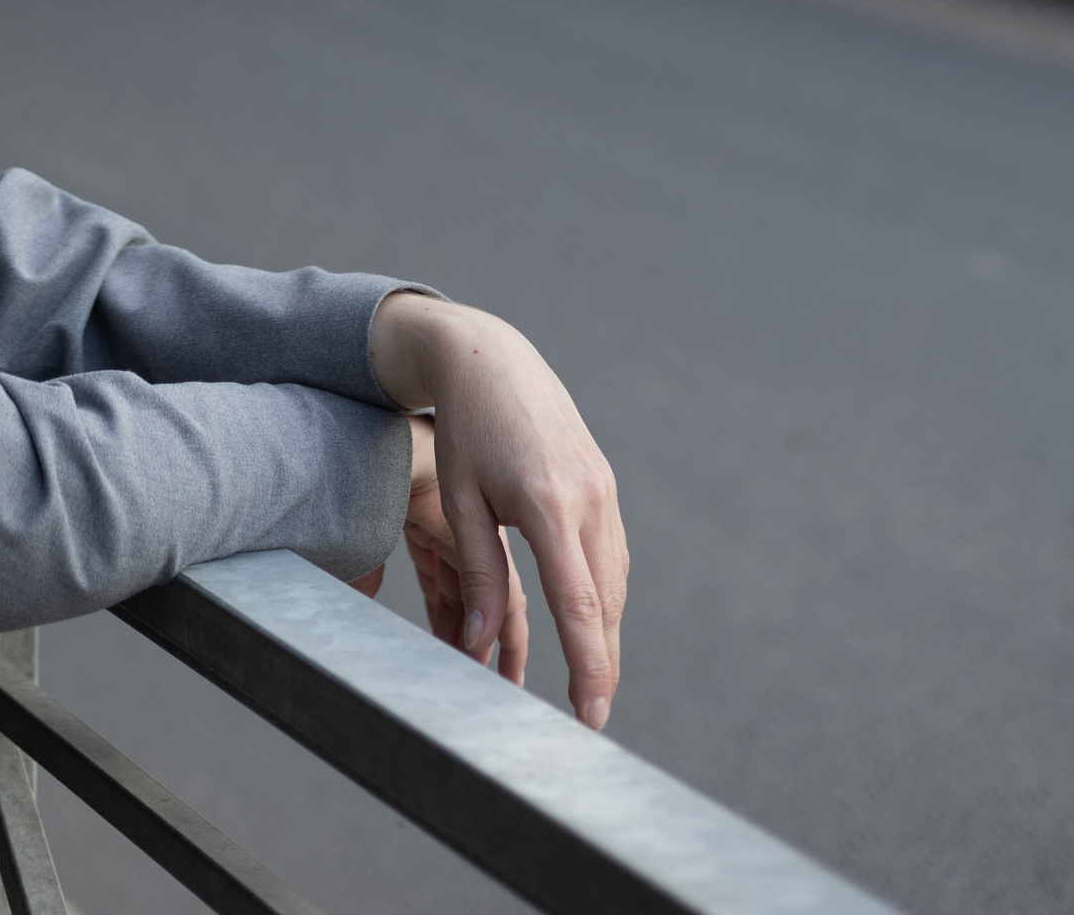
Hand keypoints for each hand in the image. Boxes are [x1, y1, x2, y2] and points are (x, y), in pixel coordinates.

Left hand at [368, 295, 626, 728]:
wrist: (488, 357)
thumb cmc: (464, 428)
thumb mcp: (460, 498)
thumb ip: (480, 573)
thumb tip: (483, 642)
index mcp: (549, 505)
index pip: (579, 605)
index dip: (589, 666)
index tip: (590, 716)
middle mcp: (587, 497)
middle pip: (606, 603)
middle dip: (603, 663)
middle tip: (590, 717)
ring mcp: (603, 487)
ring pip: (613, 580)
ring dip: (605, 630)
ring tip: (590, 678)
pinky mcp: (603, 480)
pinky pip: (610, 550)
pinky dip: (603, 590)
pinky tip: (589, 616)